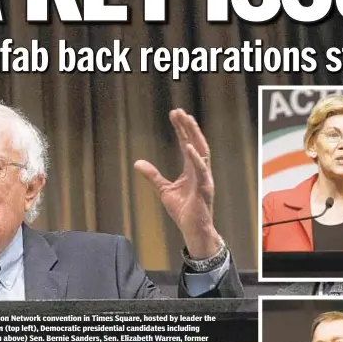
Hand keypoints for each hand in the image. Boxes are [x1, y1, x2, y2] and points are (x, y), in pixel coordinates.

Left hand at [134, 109, 221, 257]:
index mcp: (192, 170)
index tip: (175, 114)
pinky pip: (201, 170)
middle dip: (187, 126)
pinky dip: (195, 157)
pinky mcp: (204, 188)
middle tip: (179, 111)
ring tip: (187, 120)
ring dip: (194, 135)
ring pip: (201, 151)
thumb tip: (137, 163)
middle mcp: (200, 171)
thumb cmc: (184, 212)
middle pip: (195, 143)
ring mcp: (204, 178)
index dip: (181, 129)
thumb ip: (153, 176)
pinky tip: (188, 146)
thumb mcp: (164, 190)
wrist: (194, 230)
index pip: (186, 144)